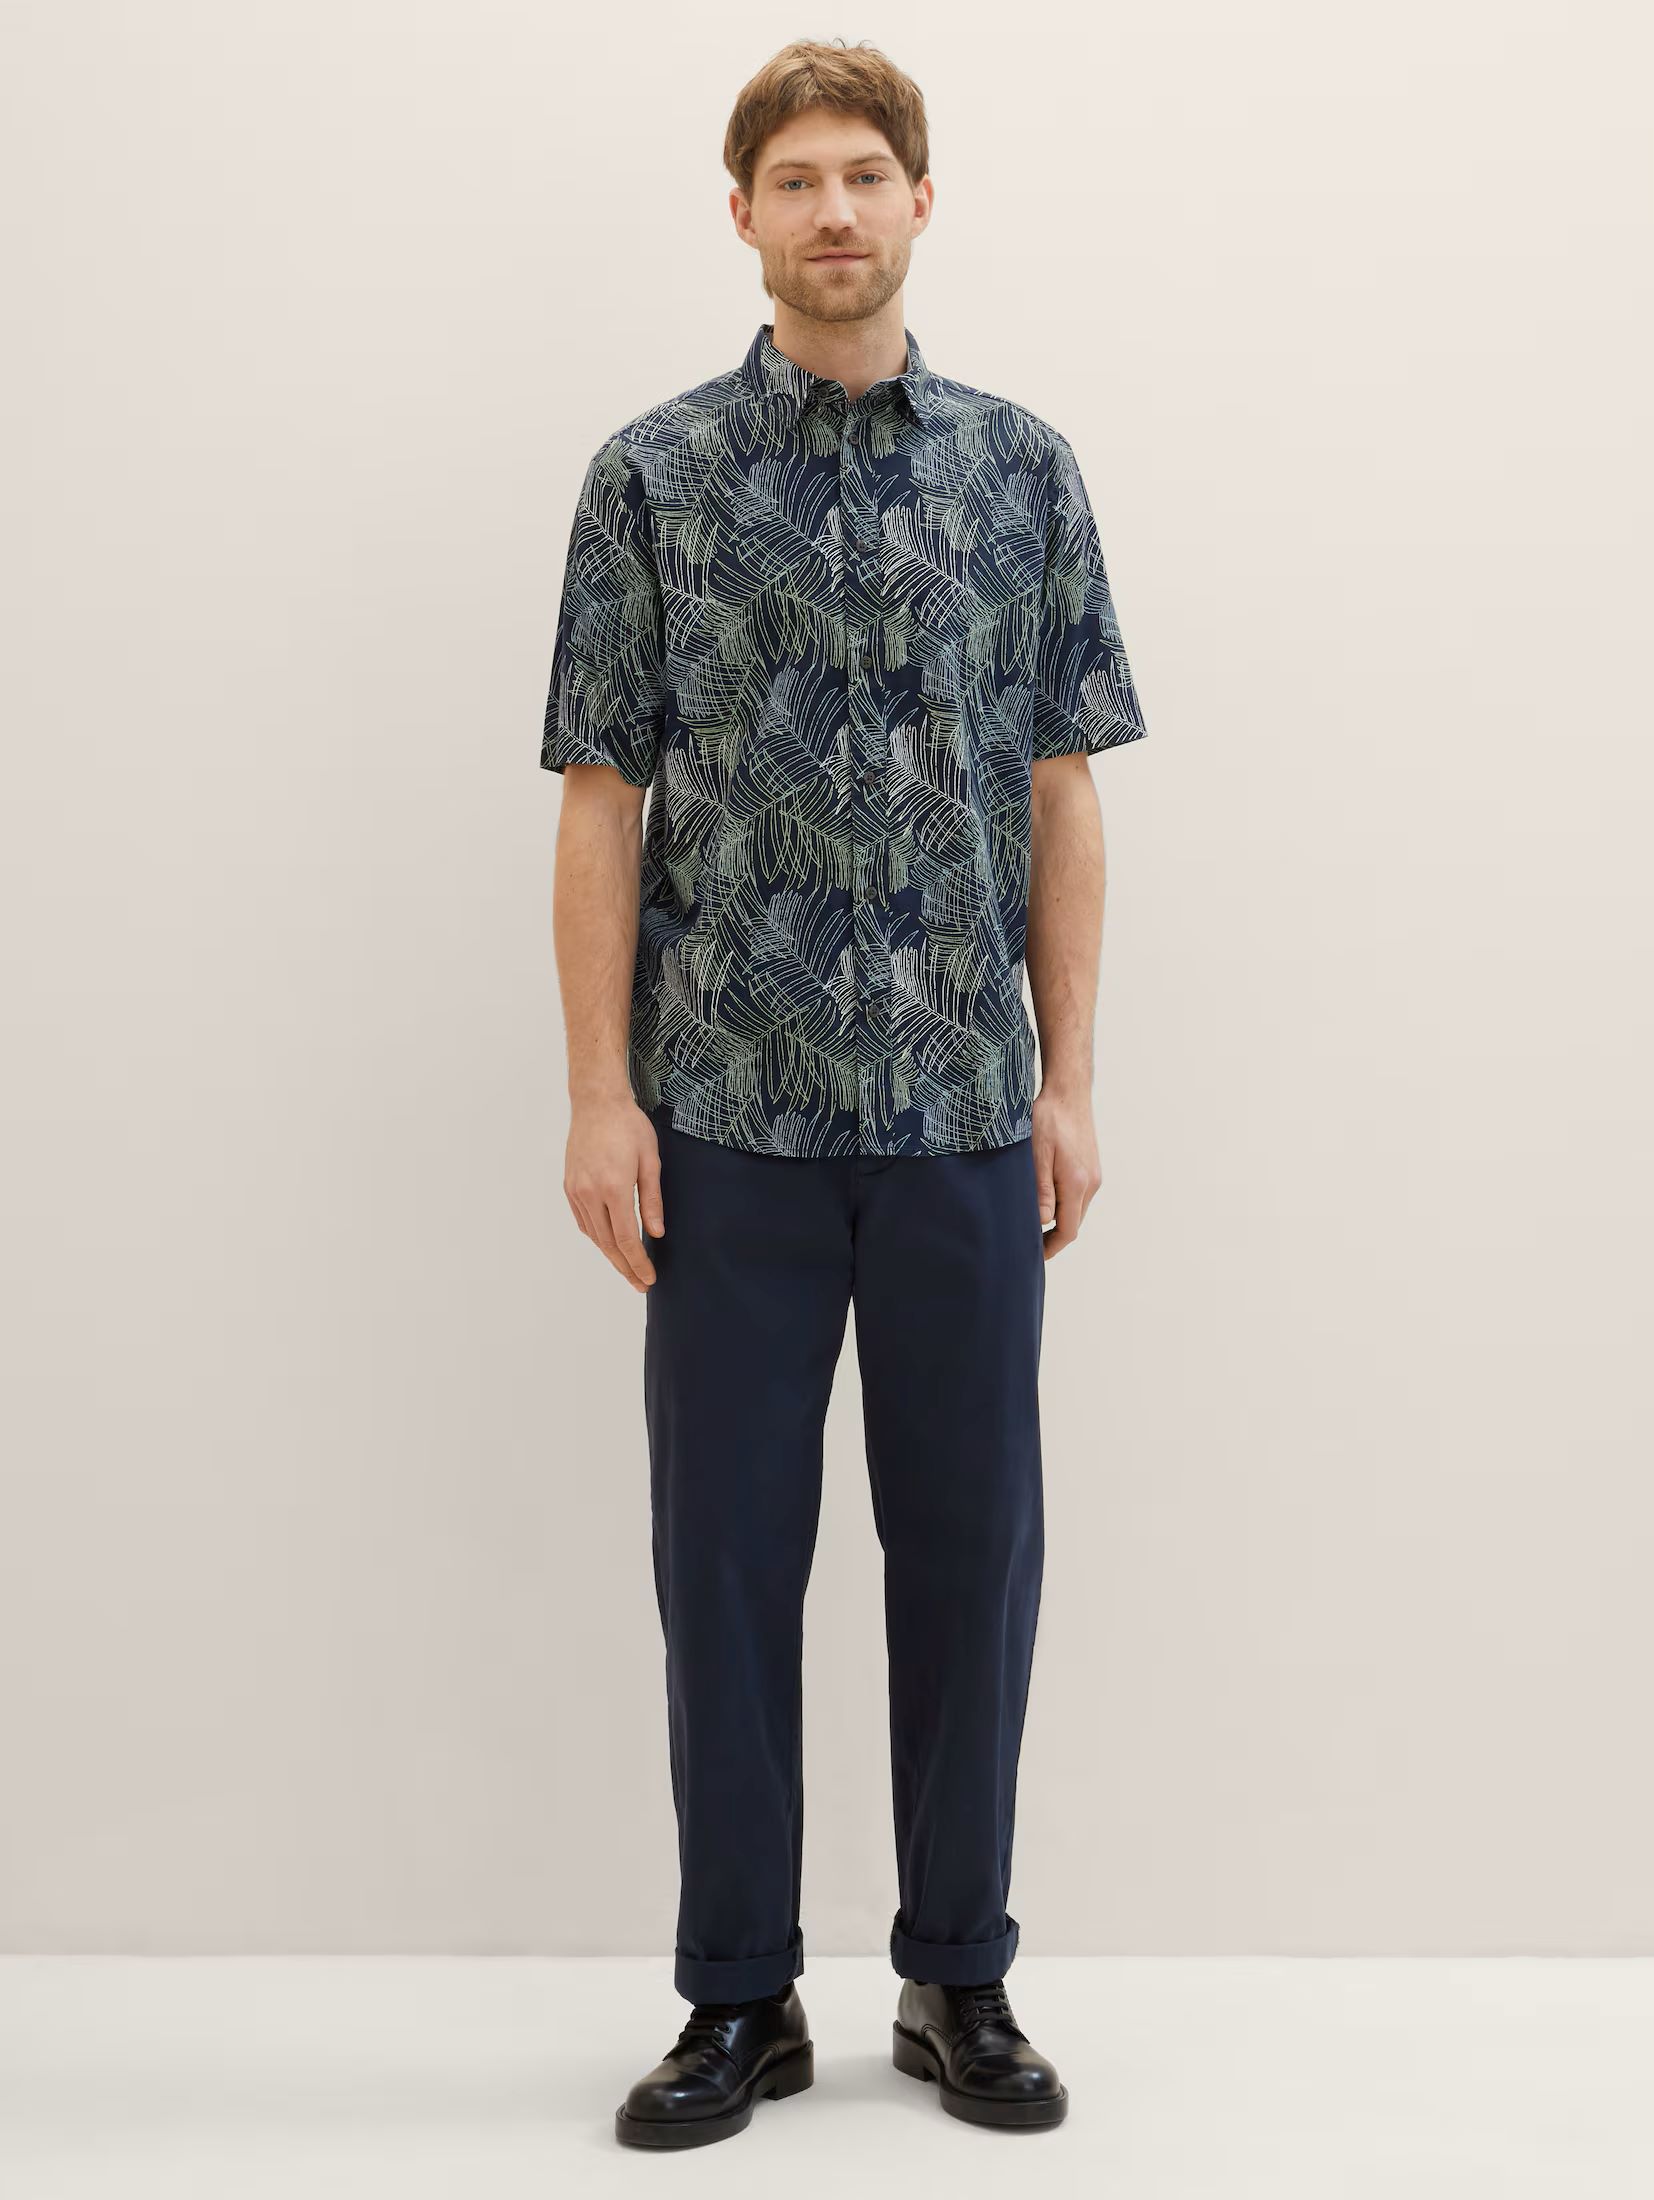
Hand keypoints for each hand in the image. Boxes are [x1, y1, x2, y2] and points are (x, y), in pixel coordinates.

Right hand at [563, 1097, 664, 1292]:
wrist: (596, 1103)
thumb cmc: (629, 1126)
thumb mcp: (651, 1161)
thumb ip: (653, 1200)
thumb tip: (656, 1233)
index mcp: (613, 1188)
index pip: (627, 1238)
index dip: (638, 1262)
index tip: (649, 1278)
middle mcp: (590, 1193)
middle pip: (608, 1243)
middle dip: (625, 1267)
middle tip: (640, 1283)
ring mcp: (576, 1190)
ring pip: (593, 1235)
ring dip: (611, 1255)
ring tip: (627, 1268)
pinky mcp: (569, 1186)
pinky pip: (583, 1221)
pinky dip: (597, 1236)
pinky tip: (609, 1243)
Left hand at [1031, 1083, 1100, 1260]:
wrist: (1068, 1092)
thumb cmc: (1048, 1119)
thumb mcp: (1036, 1154)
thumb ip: (1040, 1190)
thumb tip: (1042, 1222)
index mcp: (1077, 1183)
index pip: (1068, 1230)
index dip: (1051, 1247)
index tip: (1034, 1255)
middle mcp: (1091, 1182)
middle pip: (1074, 1223)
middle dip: (1053, 1237)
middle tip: (1027, 1242)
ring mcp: (1094, 1175)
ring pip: (1076, 1209)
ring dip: (1058, 1219)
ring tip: (1032, 1222)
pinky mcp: (1092, 1167)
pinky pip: (1079, 1195)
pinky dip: (1064, 1203)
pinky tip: (1045, 1198)